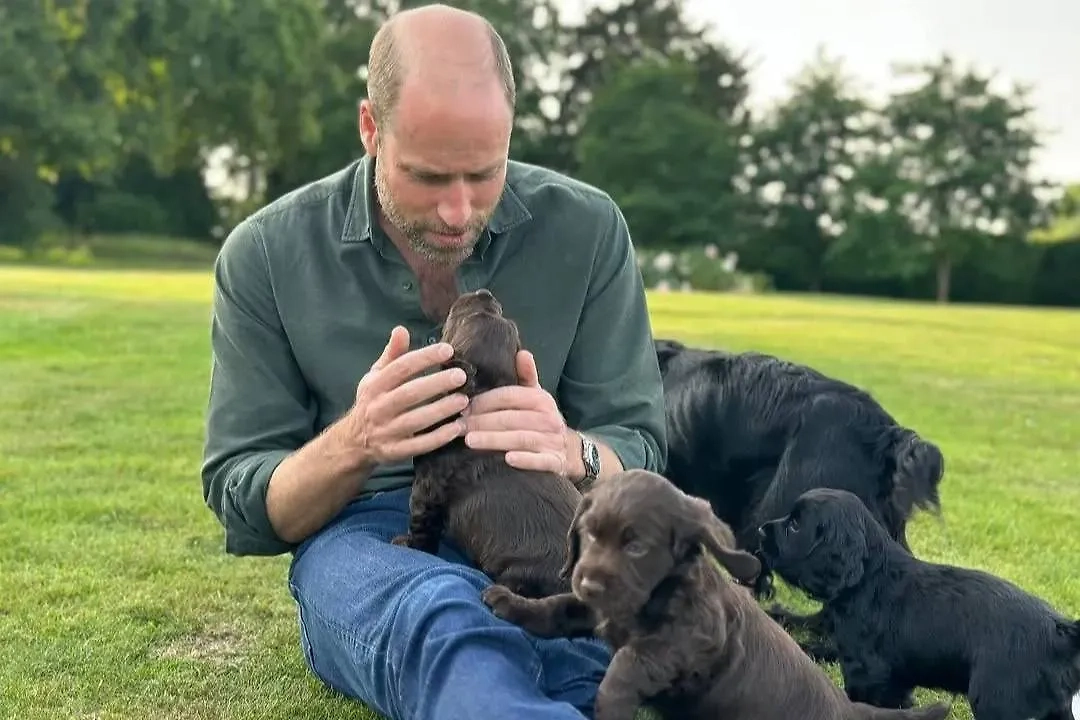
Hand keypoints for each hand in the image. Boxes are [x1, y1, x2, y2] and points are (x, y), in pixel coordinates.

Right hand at [336, 326, 468, 469]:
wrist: (354, 442)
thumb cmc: (373, 402)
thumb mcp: (375, 377)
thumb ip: (392, 355)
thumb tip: (401, 329)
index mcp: (375, 385)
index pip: (400, 368)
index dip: (424, 358)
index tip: (448, 350)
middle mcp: (378, 408)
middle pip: (408, 394)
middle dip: (436, 384)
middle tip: (461, 376)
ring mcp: (385, 432)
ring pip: (415, 421)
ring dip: (440, 410)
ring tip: (464, 401)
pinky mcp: (395, 452)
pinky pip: (418, 445)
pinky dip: (438, 438)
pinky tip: (458, 428)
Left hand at [462, 350, 581, 478]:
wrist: (570, 451)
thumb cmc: (542, 420)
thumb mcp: (536, 397)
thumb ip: (526, 376)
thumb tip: (522, 352)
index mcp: (541, 400)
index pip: (509, 396)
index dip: (485, 401)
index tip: (463, 407)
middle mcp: (549, 419)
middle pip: (511, 418)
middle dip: (482, 421)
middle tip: (459, 426)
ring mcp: (552, 441)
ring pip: (521, 439)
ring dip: (495, 440)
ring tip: (470, 441)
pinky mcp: (554, 462)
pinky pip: (539, 461)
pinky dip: (525, 460)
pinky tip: (507, 460)